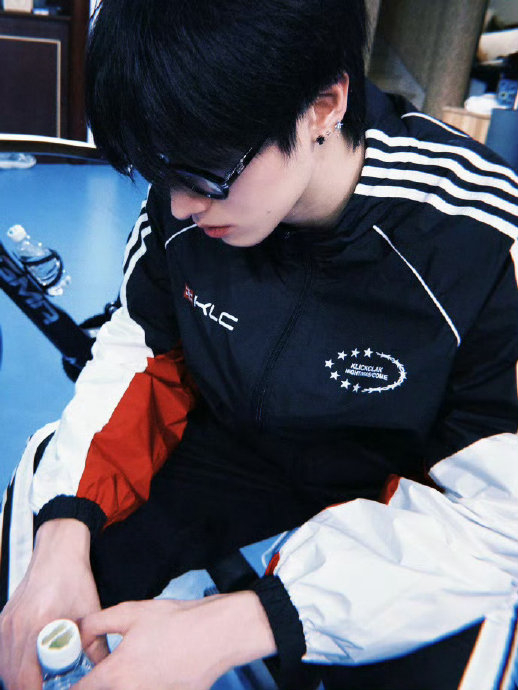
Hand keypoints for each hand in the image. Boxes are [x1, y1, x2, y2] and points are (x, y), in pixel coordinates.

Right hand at [0, 520, 106, 689]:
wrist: (58, 551)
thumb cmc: (73, 577)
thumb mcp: (89, 611)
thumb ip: (96, 643)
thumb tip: (105, 668)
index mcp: (37, 624)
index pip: (26, 676)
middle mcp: (16, 625)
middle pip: (12, 676)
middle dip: (27, 688)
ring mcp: (6, 623)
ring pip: (3, 666)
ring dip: (17, 679)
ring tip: (37, 683)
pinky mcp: (3, 620)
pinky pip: (1, 653)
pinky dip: (10, 666)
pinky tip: (24, 669)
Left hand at [76, 592, 276, 689]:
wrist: (217, 634)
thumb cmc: (177, 621)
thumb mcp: (131, 612)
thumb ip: (98, 623)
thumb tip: (81, 633)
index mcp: (116, 673)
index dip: (74, 686)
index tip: (74, 682)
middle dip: (104, 682)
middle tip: (111, 666)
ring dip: (127, 682)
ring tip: (143, 661)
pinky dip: (150, 683)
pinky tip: (162, 667)